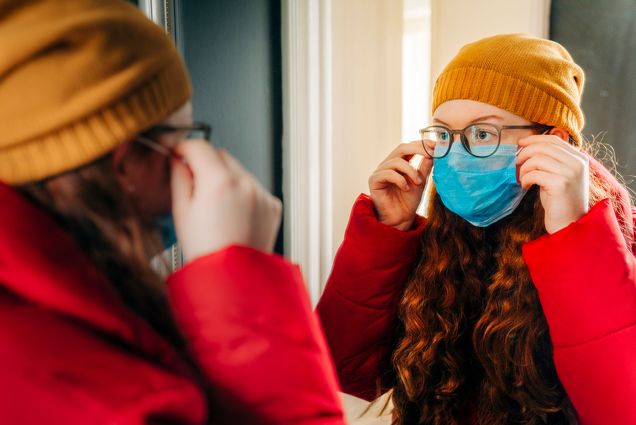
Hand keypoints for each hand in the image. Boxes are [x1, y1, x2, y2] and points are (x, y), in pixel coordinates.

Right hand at [170, 140, 281, 261]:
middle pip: (221, 155)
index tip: (177, 152)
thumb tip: (178, 160)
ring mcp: (262, 193)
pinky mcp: (273, 205)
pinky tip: (234, 215)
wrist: (232, 278)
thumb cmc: (205, 251)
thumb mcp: (181, 211)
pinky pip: (255, 188)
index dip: (184, 147)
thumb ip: (179, 177)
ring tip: (216, 207)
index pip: (200, 145)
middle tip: (195, 183)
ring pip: (239, 171)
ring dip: (227, 178)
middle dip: (206, 163)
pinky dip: (243, 194)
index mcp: (219, 181)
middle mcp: (245, 182)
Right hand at [368, 141, 432, 230]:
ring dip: (411, 170)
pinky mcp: (374, 180)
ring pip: (396, 161)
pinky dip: (400, 179)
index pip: (409, 147)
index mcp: (399, 163)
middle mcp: (388, 164)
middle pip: (401, 148)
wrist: (400, 219)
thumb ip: (425, 166)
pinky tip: (406, 188)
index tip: (436, 145)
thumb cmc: (409, 201)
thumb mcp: (421, 181)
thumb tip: (434, 150)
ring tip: (418, 182)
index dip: (422, 144)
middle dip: (418, 149)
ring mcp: (380, 172)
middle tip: (431, 154)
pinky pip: (388, 173)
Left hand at [517, 133, 588, 233]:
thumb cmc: (559, 200)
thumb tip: (527, 146)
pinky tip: (526, 186)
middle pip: (543, 146)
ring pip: (537, 159)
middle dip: (525, 153)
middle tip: (516, 163)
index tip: (520, 144)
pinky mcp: (560, 184)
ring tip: (523, 179)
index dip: (534, 139)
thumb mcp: (558, 175)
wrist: (570, 224)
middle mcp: (577, 163)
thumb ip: (551, 160)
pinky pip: (534, 174)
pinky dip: (525, 179)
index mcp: (579, 158)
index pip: (553, 139)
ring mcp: (570, 173)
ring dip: (524, 169)